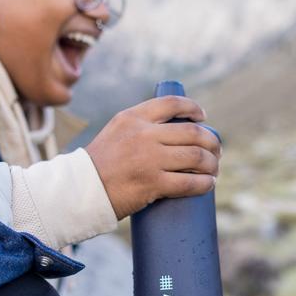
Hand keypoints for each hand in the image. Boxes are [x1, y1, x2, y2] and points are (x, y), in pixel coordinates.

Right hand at [86, 96, 220, 219]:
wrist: (79, 191)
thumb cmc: (100, 165)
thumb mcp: (116, 132)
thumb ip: (140, 127)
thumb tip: (174, 130)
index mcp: (133, 118)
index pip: (172, 103)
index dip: (193, 108)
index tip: (203, 117)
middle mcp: (143, 134)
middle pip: (192, 132)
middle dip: (211, 142)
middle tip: (216, 151)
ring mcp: (149, 159)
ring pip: (196, 157)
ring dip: (212, 164)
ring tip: (214, 169)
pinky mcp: (153, 183)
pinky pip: (190, 182)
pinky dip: (205, 183)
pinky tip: (209, 184)